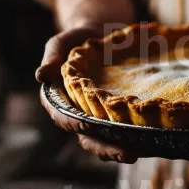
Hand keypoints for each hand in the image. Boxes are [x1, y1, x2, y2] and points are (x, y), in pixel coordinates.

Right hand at [36, 26, 138, 163]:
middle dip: (105, 148)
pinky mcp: (115, 114)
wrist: (101, 34)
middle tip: (127, 154)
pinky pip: (121, 130)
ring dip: (119, 149)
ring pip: (105, 140)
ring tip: (137, 153)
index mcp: (59, 100)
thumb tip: (40, 76)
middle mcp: (77, 114)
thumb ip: (52, 56)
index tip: (87, 126)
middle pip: (87, 138)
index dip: (74, 125)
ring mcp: (97, 116)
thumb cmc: (77, 39)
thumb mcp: (62, 42)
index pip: (64, 118)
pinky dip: (132, 137)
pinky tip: (148, 140)